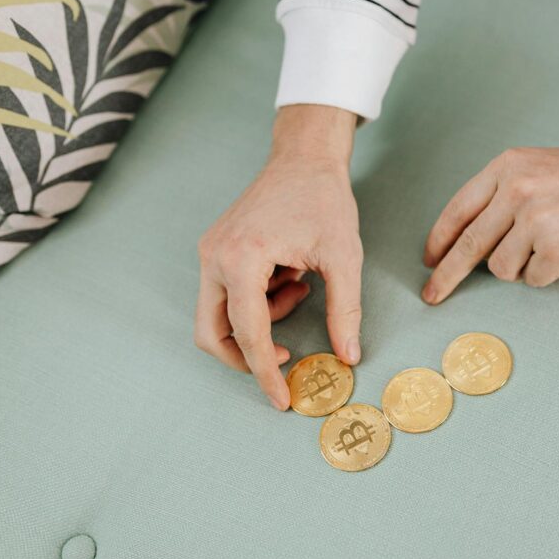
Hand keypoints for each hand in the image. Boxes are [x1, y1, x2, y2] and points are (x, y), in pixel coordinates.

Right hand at [195, 105, 362, 409]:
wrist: (305, 157)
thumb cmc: (325, 200)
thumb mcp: (344, 257)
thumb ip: (345, 310)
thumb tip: (349, 357)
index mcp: (242, 258)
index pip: (248, 334)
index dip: (265, 373)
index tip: (282, 401)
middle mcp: (214, 257)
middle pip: (213, 334)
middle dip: (246, 358)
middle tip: (287, 363)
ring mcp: (210, 253)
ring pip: (218, 318)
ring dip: (257, 324)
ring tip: (299, 292)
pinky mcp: (216, 250)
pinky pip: (227, 296)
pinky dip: (256, 304)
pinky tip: (289, 280)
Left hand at [421, 145, 558, 301]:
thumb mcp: (541, 166)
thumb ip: (504, 193)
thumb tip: (471, 236)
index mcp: (508, 168)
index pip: (459, 210)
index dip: (439, 240)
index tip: (428, 260)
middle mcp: (517, 194)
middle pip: (469, 247)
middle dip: (447, 276)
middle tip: (432, 295)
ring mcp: (537, 225)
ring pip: (503, 268)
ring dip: (521, 266)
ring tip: (553, 242)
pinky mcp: (558, 253)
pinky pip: (534, 279)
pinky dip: (547, 273)